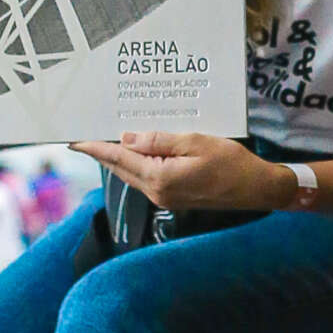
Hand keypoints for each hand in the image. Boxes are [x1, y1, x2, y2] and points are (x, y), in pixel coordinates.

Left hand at [70, 131, 287, 212]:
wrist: (257, 189)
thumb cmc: (233, 164)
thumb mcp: (196, 142)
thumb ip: (160, 141)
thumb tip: (128, 139)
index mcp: (160, 177)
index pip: (119, 159)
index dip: (95, 148)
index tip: (75, 140)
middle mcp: (158, 192)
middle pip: (121, 169)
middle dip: (103, 152)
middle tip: (88, 134)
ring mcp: (166, 198)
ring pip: (133, 174)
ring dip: (121, 158)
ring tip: (111, 138)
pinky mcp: (174, 198)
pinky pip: (147, 178)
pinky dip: (138, 164)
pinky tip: (141, 150)